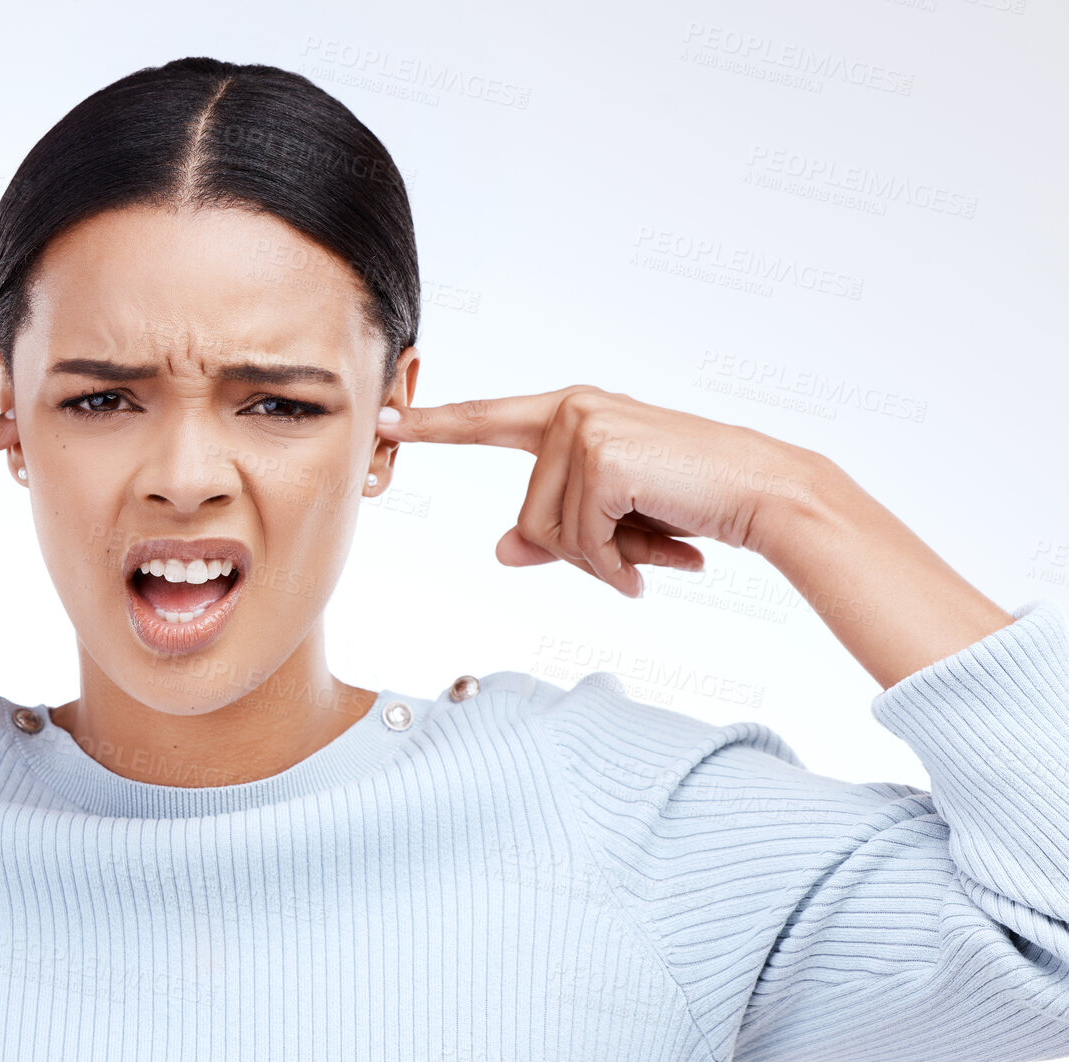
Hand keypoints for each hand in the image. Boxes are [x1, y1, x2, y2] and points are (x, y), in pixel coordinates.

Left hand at [375, 385, 817, 597]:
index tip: (384, 422)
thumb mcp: (612, 520)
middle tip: (635, 552)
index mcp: (568, 414)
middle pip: (528, 516)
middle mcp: (570, 411)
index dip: (433, 425)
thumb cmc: (691, 500)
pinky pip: (581, 541)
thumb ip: (555, 532)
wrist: (762, 493)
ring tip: (651, 550)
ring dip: (602, 561)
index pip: (485, 420)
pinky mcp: (602, 457)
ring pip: (551, 534)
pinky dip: (615, 565)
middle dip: (580, 552)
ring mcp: (585, 429)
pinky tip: (655, 563)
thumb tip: (502, 551)